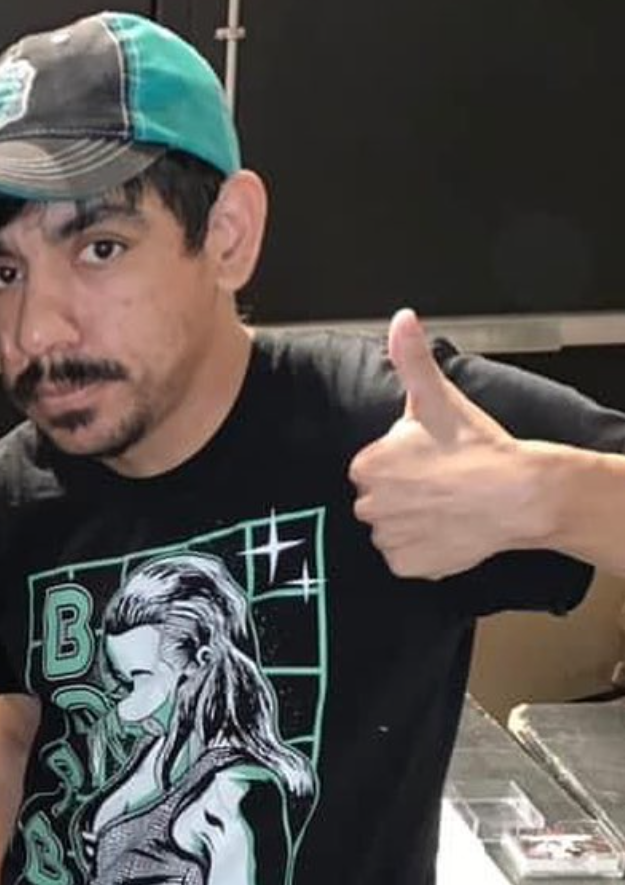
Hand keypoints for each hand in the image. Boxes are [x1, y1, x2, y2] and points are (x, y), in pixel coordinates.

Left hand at [348, 308, 543, 577]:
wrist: (517, 493)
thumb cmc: (475, 445)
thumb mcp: (438, 397)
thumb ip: (412, 359)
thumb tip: (402, 318)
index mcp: (368, 465)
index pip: (372, 467)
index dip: (403, 463)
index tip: (430, 460)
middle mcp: (368, 506)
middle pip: (379, 500)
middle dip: (404, 493)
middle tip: (442, 483)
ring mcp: (387, 540)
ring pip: (391, 530)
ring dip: (412, 522)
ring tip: (448, 506)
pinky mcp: (407, 566)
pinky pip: (406, 559)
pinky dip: (424, 550)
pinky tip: (449, 530)